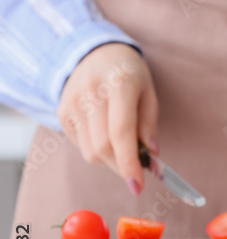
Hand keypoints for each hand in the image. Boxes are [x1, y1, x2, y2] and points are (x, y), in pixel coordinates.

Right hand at [57, 43, 158, 194]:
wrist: (94, 53)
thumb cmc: (129, 74)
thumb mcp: (149, 93)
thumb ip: (149, 126)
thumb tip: (152, 159)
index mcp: (119, 85)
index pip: (121, 132)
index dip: (129, 163)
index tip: (138, 186)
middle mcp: (91, 94)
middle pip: (103, 147)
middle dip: (122, 167)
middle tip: (138, 171)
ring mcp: (72, 103)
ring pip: (90, 152)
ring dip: (111, 162)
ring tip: (124, 150)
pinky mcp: (61, 112)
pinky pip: (80, 145)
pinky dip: (97, 150)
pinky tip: (106, 136)